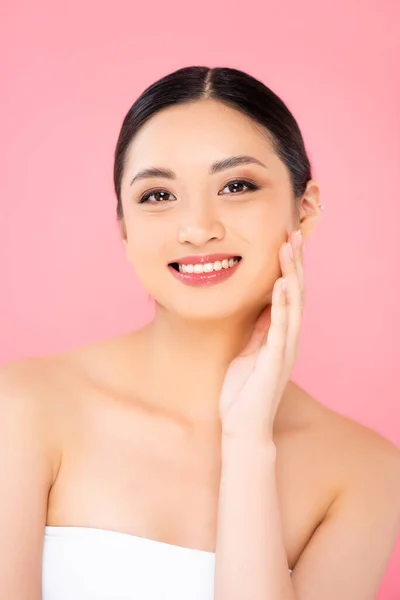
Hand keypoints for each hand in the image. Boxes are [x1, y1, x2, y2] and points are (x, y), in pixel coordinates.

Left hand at [219, 229, 303, 441]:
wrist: (243, 427)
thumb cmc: (243, 392)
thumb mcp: (249, 352)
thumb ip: (260, 330)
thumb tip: (264, 305)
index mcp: (280, 336)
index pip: (288, 295)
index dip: (288, 268)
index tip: (284, 241)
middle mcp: (287, 339)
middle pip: (296, 293)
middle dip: (294, 263)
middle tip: (293, 232)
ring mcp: (284, 349)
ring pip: (293, 304)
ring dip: (291, 275)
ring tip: (288, 248)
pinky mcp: (274, 361)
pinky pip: (279, 327)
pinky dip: (281, 305)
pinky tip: (280, 284)